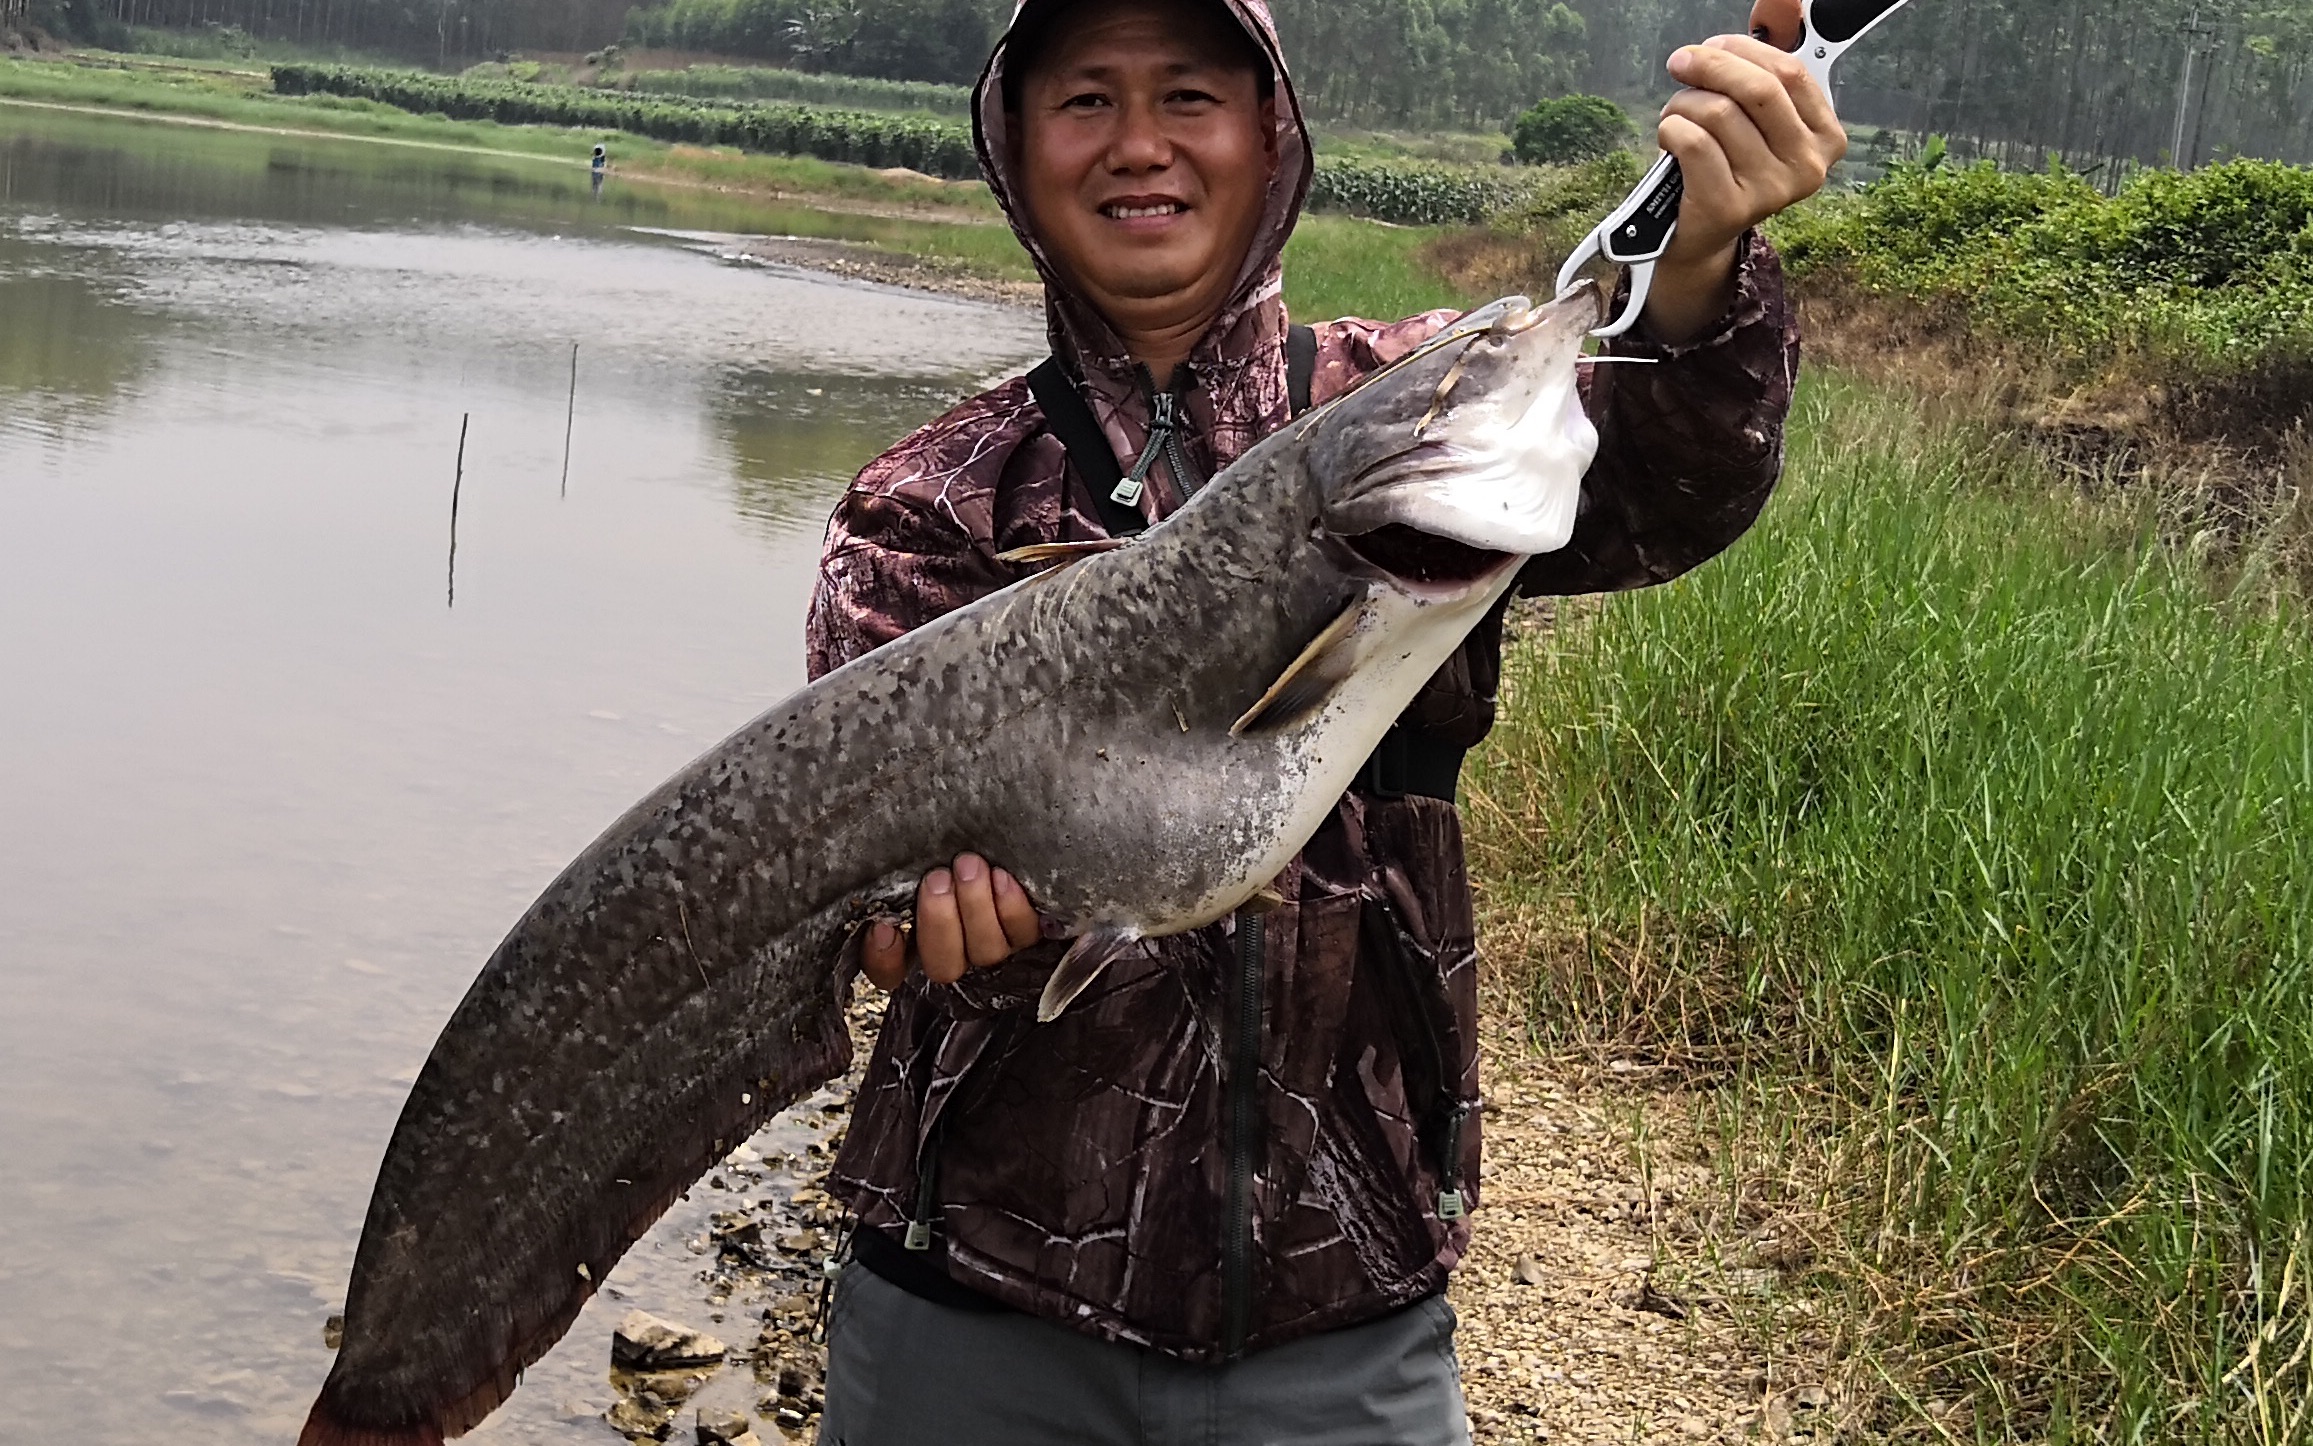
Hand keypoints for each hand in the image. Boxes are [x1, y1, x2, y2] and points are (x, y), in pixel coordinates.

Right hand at [860, 853, 1042, 990]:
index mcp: (913, 948)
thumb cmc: (945, 860)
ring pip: (986, 951)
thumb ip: (895, 891)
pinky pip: (1024, 933)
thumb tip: (882, 921)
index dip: (884, 958)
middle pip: (943, 965)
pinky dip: (1013, 908)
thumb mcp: (913, 872)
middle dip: (939, 922)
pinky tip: (1002, 878)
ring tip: (970, 867)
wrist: (1001, 841)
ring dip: (976, 908)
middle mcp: (955, 960)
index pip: (888, 974)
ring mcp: (995, 952)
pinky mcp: (1028, 936)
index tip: (883, 928)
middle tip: (937, 879)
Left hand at [1641, 33, 1847, 343]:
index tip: (1713, 46)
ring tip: (1676, 118)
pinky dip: (1672, 130)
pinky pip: (1694, 143)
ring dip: (1684, 105)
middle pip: (1758, 90)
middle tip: (1682, 63)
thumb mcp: (1754, 121)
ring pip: (1719, 113)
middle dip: (1711, 66)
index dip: (1745, 51)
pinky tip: (1670, 139)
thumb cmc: (1726, 167)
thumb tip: (1760, 17)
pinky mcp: (1730, 207)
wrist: (1699, 234)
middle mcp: (1807, 167)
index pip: (1791, 74)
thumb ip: (1762, 74)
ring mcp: (1771, 191)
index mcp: (1825, 138)